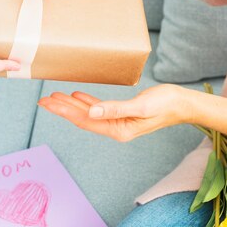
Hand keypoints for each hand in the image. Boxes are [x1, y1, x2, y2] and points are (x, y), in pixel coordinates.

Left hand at [38, 84, 188, 141]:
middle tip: (43, 100)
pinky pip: (99, 109)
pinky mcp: (122, 114)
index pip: (85, 121)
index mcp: (119, 130)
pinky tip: (76, 96)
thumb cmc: (166, 104)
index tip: (48, 104)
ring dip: (71, 105)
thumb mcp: (141, 106)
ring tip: (54, 97)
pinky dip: (86, 102)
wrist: (183, 104)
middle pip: (83, 118)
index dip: (65, 112)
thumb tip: (92, 112)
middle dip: (62, 109)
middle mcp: (116, 128)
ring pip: (89, 113)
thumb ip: (116, 109)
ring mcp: (119, 122)